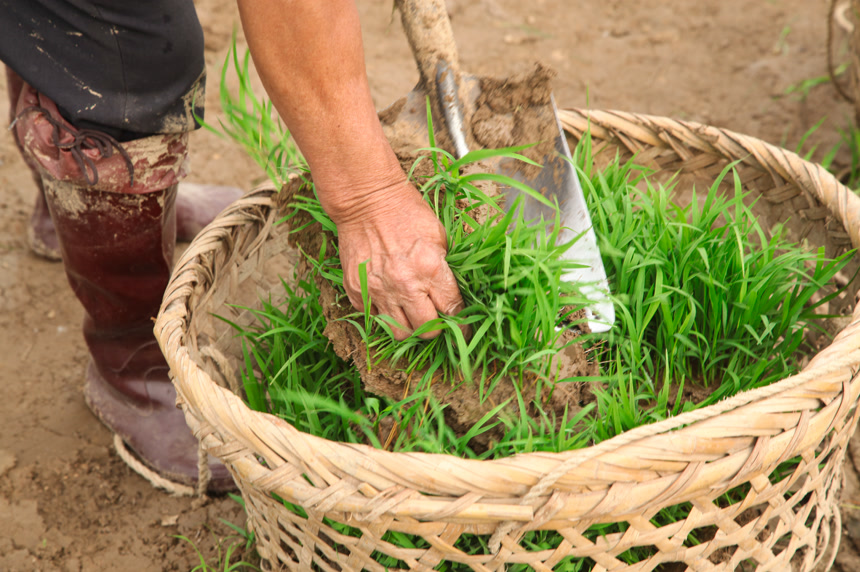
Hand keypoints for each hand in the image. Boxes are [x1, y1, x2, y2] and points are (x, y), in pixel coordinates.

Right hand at [331, 181, 463, 340]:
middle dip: (435, 327)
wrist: (365, 200)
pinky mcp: (357, 291)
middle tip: (435, 318)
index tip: (463, 326)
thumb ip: (445, 269)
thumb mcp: (438, 235)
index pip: (453, 309)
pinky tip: (390, 300)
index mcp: (430, 269)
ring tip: (412, 314)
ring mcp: (378, 291)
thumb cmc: (406, 212)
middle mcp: (404, 285)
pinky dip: (384, 314)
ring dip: (409, 327)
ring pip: (399, 332)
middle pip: (426, 330)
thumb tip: (454, 295)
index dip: (461, 322)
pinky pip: (374, 317)